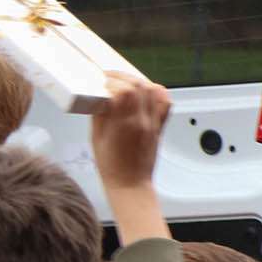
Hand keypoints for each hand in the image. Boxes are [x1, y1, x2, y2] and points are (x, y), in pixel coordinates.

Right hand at [89, 72, 171, 190]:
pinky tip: (145, 92)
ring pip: (153, 90)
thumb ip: (99, 114)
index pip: (124, 91)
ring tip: (125, 82)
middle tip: (110, 78)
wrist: (130, 184)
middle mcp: (143, 121)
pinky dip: (156, 92)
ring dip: (137, 81)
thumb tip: (99, 97)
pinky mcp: (160, 126)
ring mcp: (154, 123)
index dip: (111, 82)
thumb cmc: (111, 166)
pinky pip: (165, 102)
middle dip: (122, 77)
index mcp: (125, 125)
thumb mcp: (96, 138)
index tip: (102, 83)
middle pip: (139, 86)